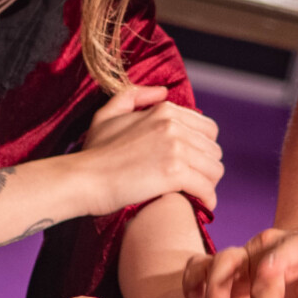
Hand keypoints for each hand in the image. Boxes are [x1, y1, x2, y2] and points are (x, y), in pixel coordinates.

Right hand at [74, 85, 223, 216]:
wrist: (82, 179)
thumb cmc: (93, 152)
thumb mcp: (108, 115)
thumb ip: (134, 97)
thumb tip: (162, 92)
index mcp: (164, 111)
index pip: (208, 129)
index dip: (203, 148)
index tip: (194, 162)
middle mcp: (173, 126)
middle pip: (213, 149)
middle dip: (207, 167)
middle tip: (196, 181)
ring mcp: (175, 149)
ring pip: (215, 169)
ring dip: (209, 183)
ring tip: (198, 193)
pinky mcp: (174, 173)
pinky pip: (206, 188)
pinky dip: (207, 199)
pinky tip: (201, 206)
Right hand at [187, 228, 297, 297]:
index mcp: (296, 246)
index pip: (279, 257)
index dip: (268, 281)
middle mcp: (263, 248)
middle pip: (238, 263)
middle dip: (232, 297)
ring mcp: (243, 258)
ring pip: (215, 262)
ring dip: (208, 290)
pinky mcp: (227, 271)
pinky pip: (199, 267)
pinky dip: (191, 284)